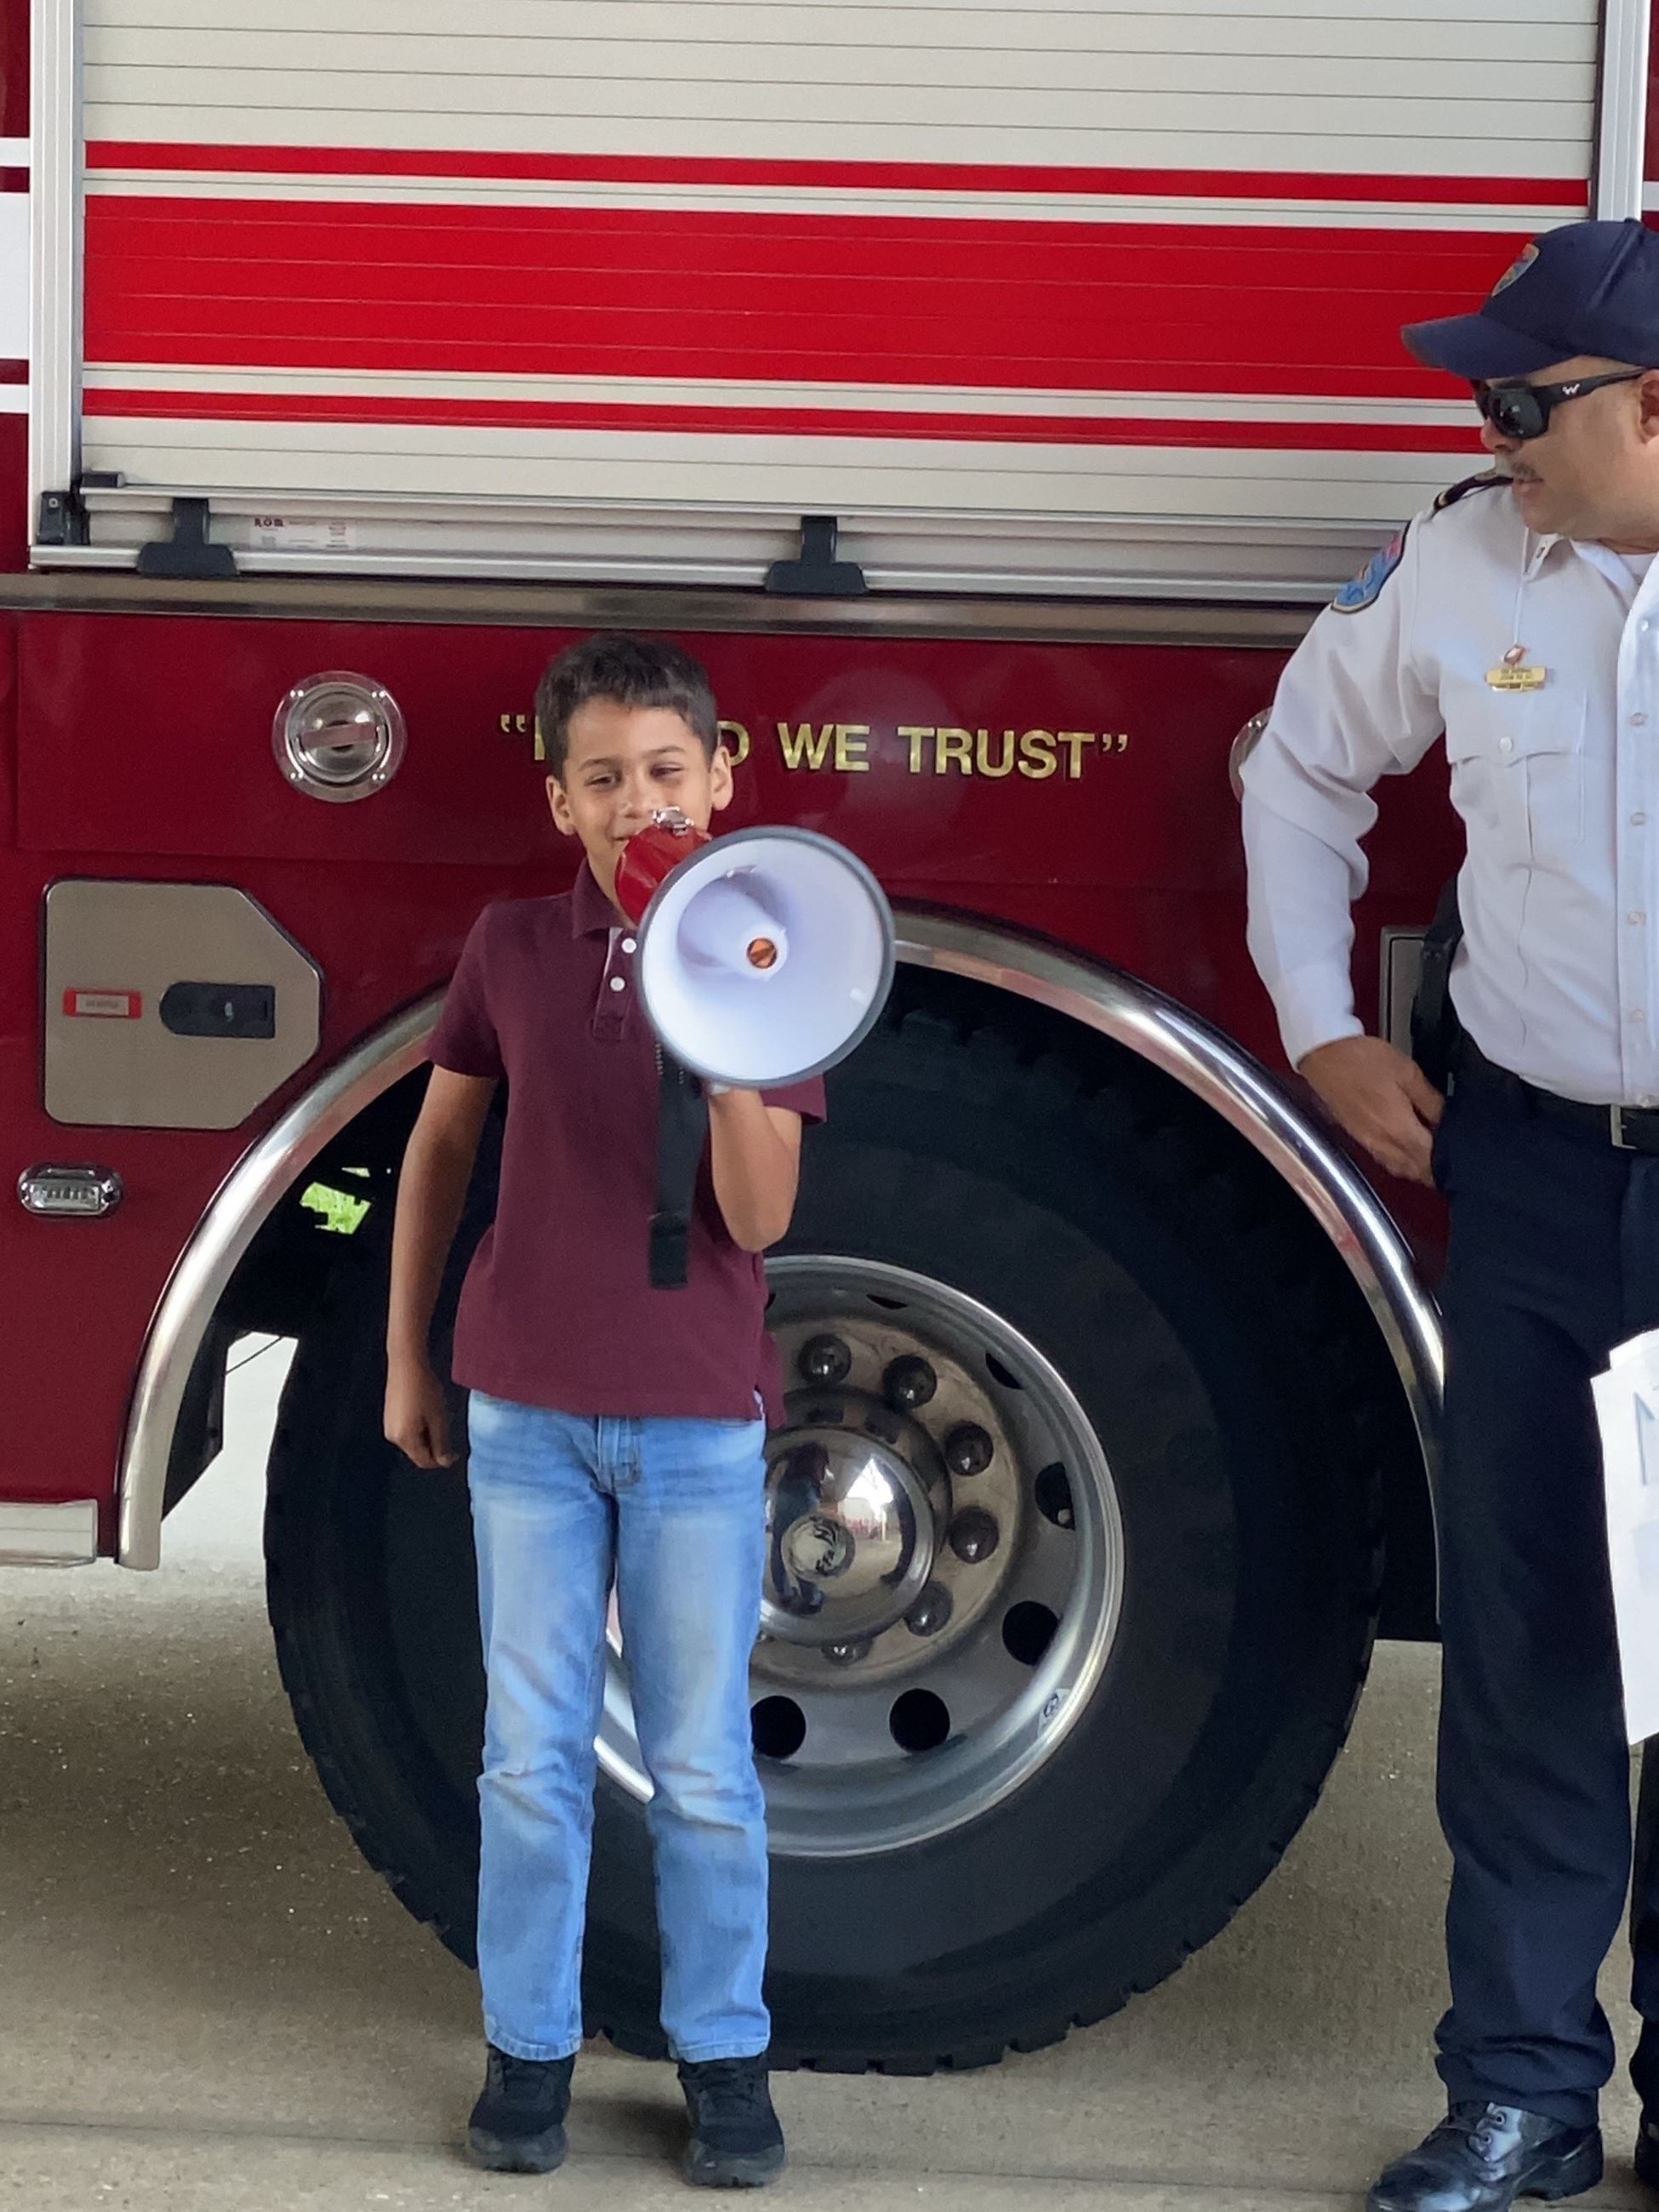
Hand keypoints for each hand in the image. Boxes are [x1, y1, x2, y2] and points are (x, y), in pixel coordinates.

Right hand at [384, 1356, 458, 1468]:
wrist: (406, 1363)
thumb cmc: (425, 1389)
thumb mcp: (439, 1418)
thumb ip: (442, 1443)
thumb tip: (445, 1462)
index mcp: (404, 1439)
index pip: (424, 1461)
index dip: (441, 1460)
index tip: (456, 1450)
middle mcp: (392, 1436)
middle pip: (417, 1452)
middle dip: (434, 1447)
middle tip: (446, 1427)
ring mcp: (388, 1426)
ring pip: (413, 1441)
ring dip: (427, 1436)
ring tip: (437, 1416)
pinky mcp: (389, 1416)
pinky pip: (406, 1431)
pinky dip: (419, 1428)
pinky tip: (426, 1411)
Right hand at [1298, 1036, 1443, 1186]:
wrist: (1325, 1055)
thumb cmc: (1363, 1059)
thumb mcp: (1408, 1072)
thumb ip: (1431, 1100)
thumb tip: (1446, 1119)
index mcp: (1399, 1129)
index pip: (1430, 1161)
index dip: (1448, 1163)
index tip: (1461, 1159)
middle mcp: (1382, 1143)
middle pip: (1415, 1171)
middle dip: (1434, 1171)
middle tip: (1452, 1160)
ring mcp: (1367, 1141)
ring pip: (1399, 1169)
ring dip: (1416, 1169)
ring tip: (1432, 1158)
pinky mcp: (1357, 1136)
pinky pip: (1383, 1159)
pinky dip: (1399, 1161)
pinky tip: (1405, 1150)